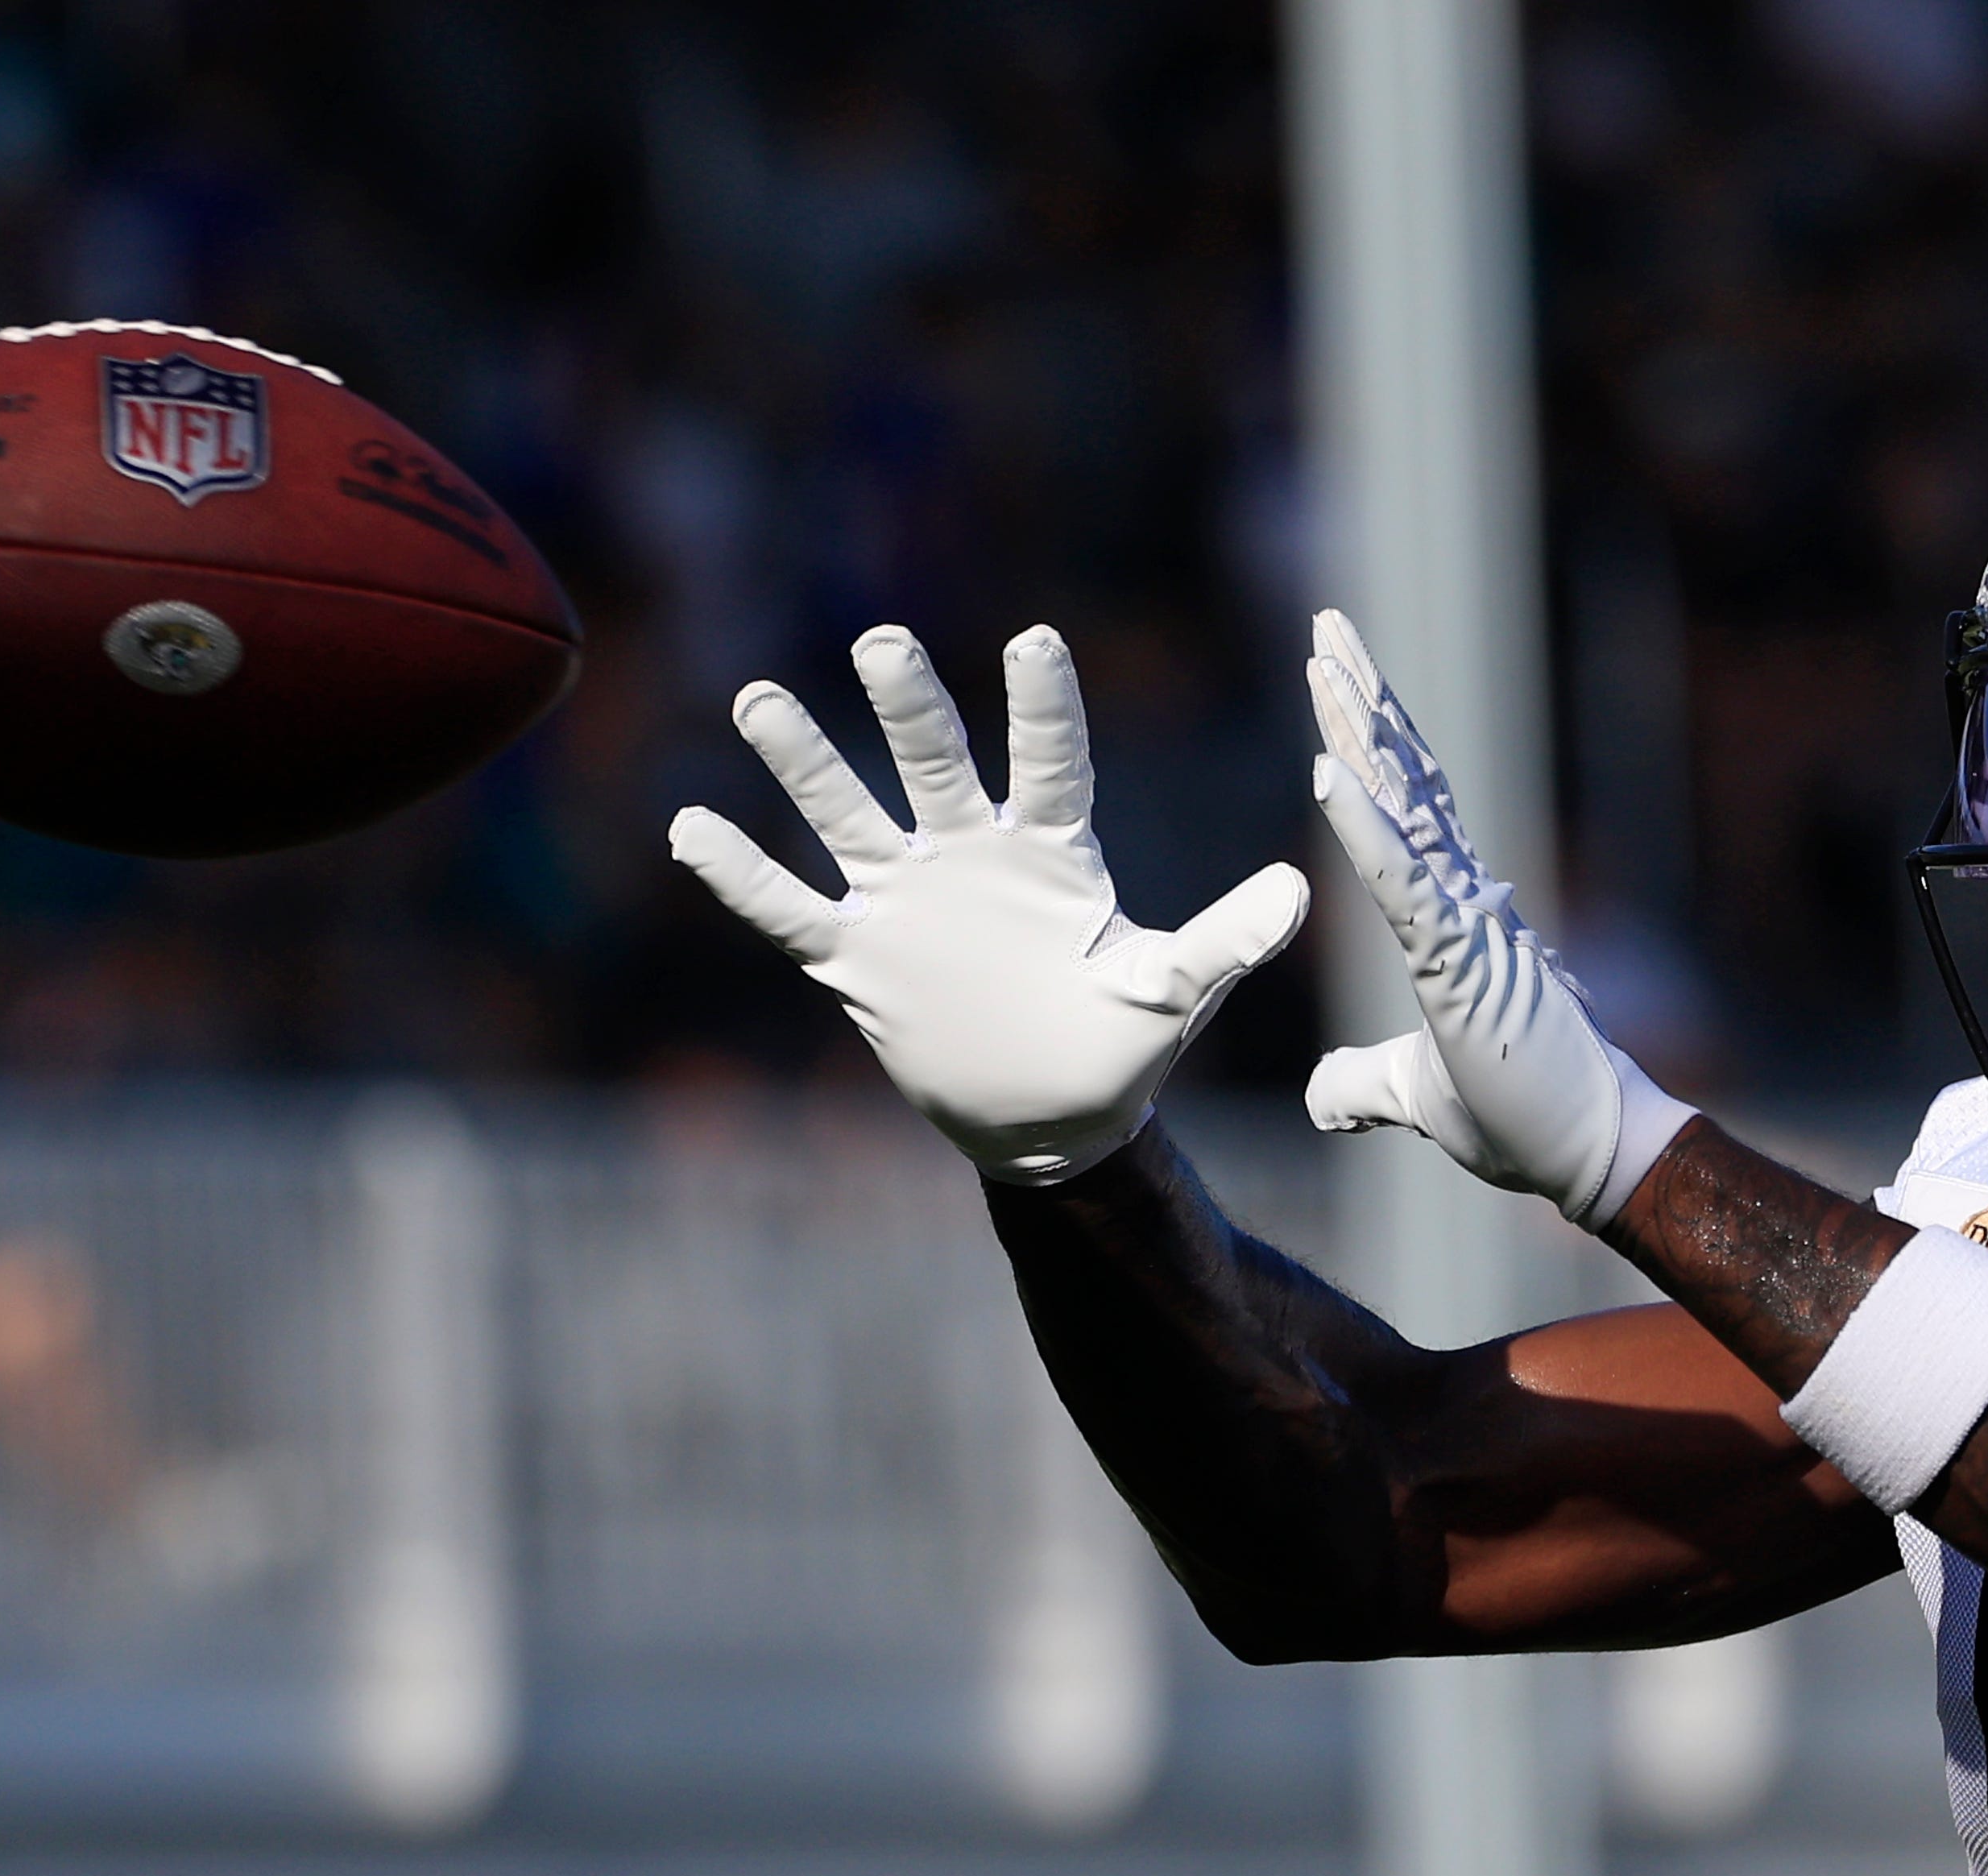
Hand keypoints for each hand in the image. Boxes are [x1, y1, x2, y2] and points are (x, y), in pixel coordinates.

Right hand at [673, 624, 1309, 1183]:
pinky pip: (789, 909)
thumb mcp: (1173, 993)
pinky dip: (742, 876)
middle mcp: (971, 855)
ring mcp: (907, 900)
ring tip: (760, 699)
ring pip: (848, 815)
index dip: (1042, 707)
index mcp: (1052, 853)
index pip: (1047, 764)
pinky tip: (689, 825)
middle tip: (882, 641)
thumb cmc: (1119, 1049)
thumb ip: (1223, 941)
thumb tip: (1297, 893)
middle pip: (934, 766)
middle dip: (908, 707)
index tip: (1035, 641)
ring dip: (805, 763)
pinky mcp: (858, 957)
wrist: (1051, 1121)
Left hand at [1301, 610, 1691, 1230]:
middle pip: (1405, 777)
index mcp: (1454, 916)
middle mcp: (1466, 897)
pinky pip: (1404, 882)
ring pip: (1405, 805)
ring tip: (1323, 658)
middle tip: (1327, 625)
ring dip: (1359, 731)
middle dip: (1362, 700)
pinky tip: (1326, 773)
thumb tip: (1318, 1101)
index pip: (1404, 809)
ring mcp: (1468, 922)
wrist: (1592, 1156)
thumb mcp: (1416, 1100)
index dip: (1368, 744)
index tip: (1333, 679)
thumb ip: (1364, 1087)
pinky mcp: (1465, 961)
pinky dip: (1364, 828)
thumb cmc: (1523, 1119)